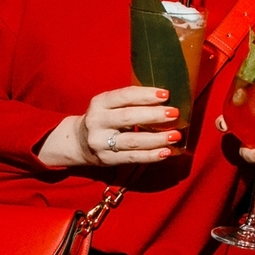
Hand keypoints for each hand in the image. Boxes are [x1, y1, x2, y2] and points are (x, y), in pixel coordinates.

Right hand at [39, 87, 182, 167]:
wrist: (78, 142)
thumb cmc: (104, 119)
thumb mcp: (109, 106)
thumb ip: (131, 103)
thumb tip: (165, 102)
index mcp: (99, 103)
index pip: (124, 96)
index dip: (145, 95)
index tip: (166, 94)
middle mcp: (97, 121)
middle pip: (128, 117)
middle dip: (154, 115)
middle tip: (174, 113)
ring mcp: (101, 142)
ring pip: (133, 141)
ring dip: (157, 139)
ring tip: (175, 135)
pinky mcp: (107, 159)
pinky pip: (133, 158)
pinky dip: (152, 155)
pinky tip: (166, 152)